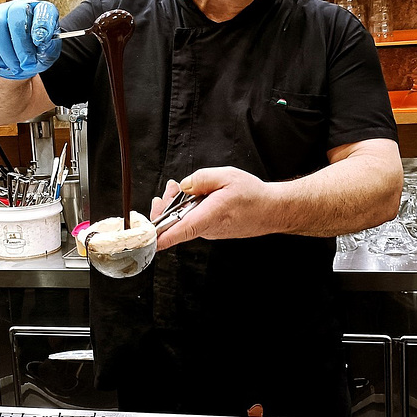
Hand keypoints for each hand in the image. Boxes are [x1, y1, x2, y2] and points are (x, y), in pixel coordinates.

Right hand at [0, 0, 60, 79]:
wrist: (17, 61)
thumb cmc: (36, 54)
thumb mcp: (47, 53)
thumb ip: (47, 47)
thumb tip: (40, 40)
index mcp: (40, 10)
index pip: (42, 11)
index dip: (42, 25)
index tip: (41, 42)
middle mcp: (18, 6)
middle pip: (15, 16)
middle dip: (21, 44)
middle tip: (27, 64)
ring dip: (6, 52)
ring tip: (16, 67)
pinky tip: (2, 63)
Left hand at [153, 167, 271, 250]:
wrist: (273, 210)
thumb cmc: (253, 196)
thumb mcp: (226, 176)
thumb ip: (201, 179)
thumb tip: (184, 186)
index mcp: (208, 216)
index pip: (178, 231)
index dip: (158, 236)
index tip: (144, 239)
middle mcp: (207, 229)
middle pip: (175, 224)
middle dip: (165, 206)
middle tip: (170, 188)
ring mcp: (209, 232)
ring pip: (184, 221)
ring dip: (178, 206)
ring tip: (182, 188)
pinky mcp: (213, 230)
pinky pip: (193, 221)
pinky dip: (189, 209)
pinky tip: (196, 196)